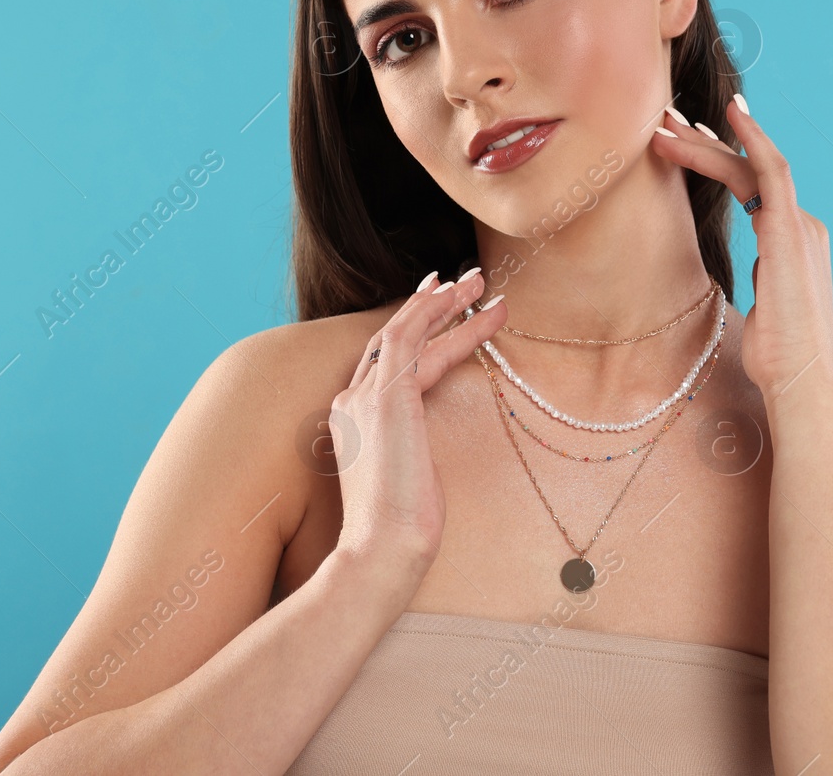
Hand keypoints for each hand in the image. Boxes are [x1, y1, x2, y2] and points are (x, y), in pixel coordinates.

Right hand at [331, 271, 505, 570]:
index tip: (436, 302)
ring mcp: (365, 397)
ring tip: (482, 281)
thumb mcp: (404, 479)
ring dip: (446, 302)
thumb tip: (425, 449)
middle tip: (465, 280)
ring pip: (409, 332)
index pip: (381, 359)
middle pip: (393, 337)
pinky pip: (417, 342)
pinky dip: (446, 319)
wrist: (381, 551)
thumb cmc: (396, 532)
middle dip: (430, 304)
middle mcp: (351, 401)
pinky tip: (476, 306)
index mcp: (351, 420)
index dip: (410, 327)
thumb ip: (408, 451)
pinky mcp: (387, 399)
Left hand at [651, 95, 832, 406]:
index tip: (687, 137)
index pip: (754, 185)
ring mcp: (801, 227)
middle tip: (666, 119)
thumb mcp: (761, 307)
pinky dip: (747, 141)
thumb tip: (741, 272)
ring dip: (706, 142)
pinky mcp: (791, 233)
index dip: (719, 157)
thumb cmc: (777, 357)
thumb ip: (758, 279)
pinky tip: (723, 120)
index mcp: (794, 242)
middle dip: (706, 140)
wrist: (800, 384)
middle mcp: (803, 226)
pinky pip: (769, 173)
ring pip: (752, 166)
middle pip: (749, 169)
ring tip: (665, 125)